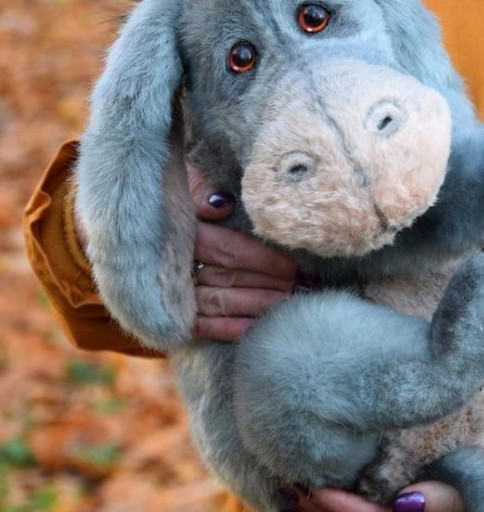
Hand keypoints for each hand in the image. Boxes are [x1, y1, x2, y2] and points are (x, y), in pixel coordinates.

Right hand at [188, 165, 301, 341]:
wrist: (152, 219)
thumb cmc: (182, 198)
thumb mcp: (189, 182)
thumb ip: (204, 189)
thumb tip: (221, 204)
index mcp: (184, 231)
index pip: (230, 250)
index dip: (265, 260)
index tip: (296, 267)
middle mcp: (178, 264)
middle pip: (232, 278)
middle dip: (272, 285)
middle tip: (305, 288)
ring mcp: (175, 292)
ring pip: (222, 303)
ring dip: (260, 307)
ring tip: (291, 306)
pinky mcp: (175, 314)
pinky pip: (206, 326)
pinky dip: (233, 329)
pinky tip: (260, 328)